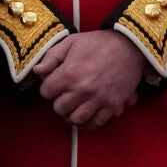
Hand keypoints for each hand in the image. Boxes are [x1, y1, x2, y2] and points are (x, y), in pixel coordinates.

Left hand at [32, 30, 147, 127]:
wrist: (130, 46)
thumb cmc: (98, 43)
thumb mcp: (70, 42)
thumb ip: (51, 57)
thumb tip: (37, 71)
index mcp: (69, 74)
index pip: (46, 92)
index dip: (48, 88)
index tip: (53, 84)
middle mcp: (82, 90)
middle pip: (59, 108)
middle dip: (58, 102)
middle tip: (63, 96)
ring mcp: (98, 99)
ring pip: (75, 119)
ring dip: (71, 114)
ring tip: (73, 107)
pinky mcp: (113, 105)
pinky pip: (96, 123)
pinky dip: (88, 123)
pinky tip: (85, 116)